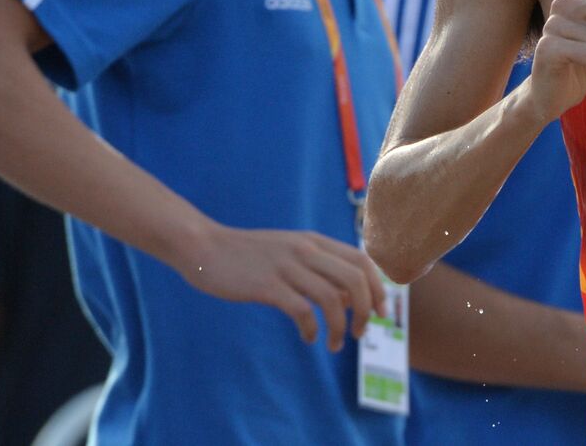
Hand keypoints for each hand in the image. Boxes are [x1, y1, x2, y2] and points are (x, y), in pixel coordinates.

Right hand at [176, 223, 386, 350]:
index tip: (382, 312)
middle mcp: (306, 250)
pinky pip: (303, 311)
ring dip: (340, 328)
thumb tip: (349, 297)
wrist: (204, 247)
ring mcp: (287, 267)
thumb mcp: (289, 251)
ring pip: (333, 299)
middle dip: (367, 311)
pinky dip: (312, 330)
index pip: (363, 261)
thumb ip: (318, 266)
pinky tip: (308, 339)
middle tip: (361, 333)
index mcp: (314, 241)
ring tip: (336, 345)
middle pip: (356, 280)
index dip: (379, 288)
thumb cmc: (248, 255)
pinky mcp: (267, 286)